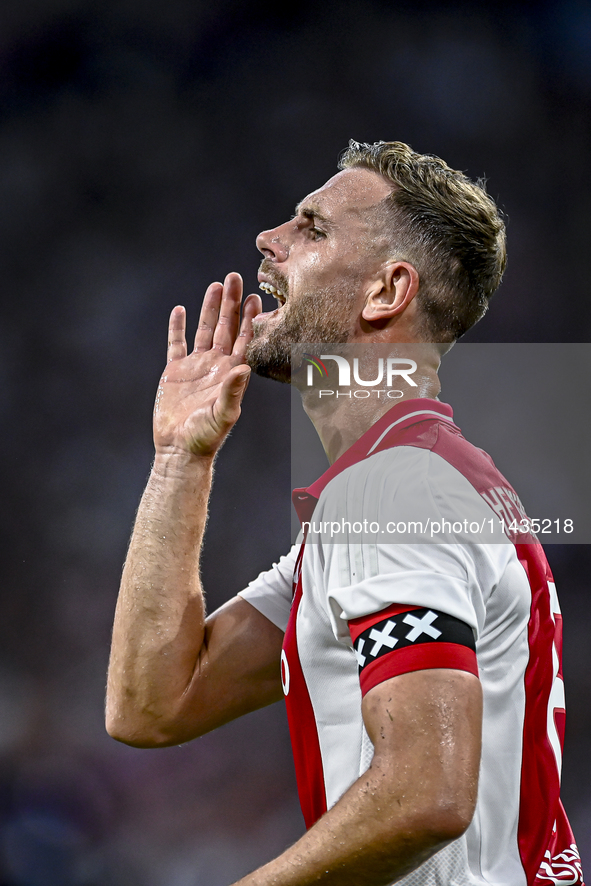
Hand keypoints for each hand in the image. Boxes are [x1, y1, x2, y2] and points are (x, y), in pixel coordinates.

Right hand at [153, 273, 261, 457]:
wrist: (180, 449)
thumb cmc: (206, 436)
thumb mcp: (223, 414)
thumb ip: (233, 391)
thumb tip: (242, 368)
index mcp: (230, 373)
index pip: (243, 339)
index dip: (249, 318)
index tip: (256, 296)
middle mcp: (215, 366)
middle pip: (225, 327)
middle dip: (231, 302)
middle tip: (235, 277)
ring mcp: (195, 367)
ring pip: (204, 330)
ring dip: (210, 308)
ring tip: (216, 285)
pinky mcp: (175, 372)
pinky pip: (176, 344)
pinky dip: (178, 327)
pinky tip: (180, 310)